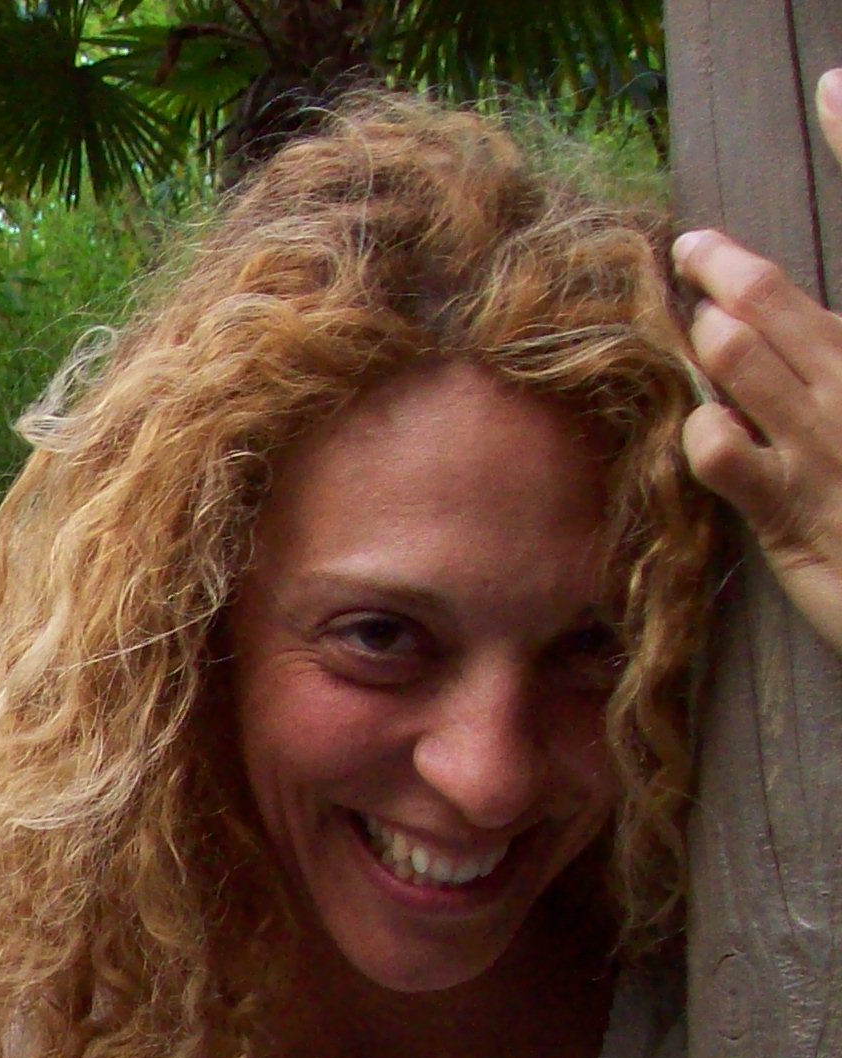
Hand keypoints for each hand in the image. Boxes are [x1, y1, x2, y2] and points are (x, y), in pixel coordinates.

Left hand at [676, 70, 841, 651]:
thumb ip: (829, 361)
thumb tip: (766, 327)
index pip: (830, 265)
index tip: (833, 86)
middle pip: (774, 299)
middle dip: (722, 267)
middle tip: (694, 248)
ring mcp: (827, 447)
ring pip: (738, 360)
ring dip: (699, 335)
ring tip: (686, 320)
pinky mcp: (790, 513)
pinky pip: (719, 451)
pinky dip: (697, 429)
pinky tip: (698, 428)